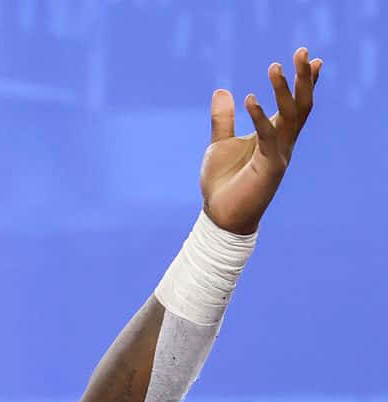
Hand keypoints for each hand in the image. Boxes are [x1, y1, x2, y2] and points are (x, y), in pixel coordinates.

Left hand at [201, 47, 322, 234]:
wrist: (220, 215)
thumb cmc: (223, 182)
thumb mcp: (220, 144)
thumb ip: (223, 119)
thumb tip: (222, 91)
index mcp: (273, 136)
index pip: (295, 105)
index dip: (304, 83)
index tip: (314, 59)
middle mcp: (282, 143)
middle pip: (300, 105)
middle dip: (303, 78)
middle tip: (303, 51)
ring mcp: (279, 155)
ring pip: (289, 117)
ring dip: (283, 91)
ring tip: (274, 67)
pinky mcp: (270, 168)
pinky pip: (267, 137)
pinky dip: (260, 117)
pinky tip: (250, 98)